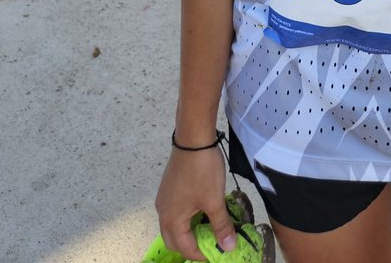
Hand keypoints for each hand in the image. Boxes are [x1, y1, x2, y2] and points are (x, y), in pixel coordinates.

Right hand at [155, 146, 235, 260]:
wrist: (193, 139)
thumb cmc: (203, 171)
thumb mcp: (214, 201)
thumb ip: (221, 226)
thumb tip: (228, 247)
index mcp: (171, 220)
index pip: (184, 248)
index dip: (201, 254)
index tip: (218, 253)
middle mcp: (163, 212)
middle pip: (174, 240)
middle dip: (191, 246)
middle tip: (210, 245)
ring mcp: (164, 198)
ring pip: (174, 225)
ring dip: (188, 231)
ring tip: (209, 228)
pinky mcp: (168, 187)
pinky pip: (175, 211)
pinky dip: (186, 218)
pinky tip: (201, 210)